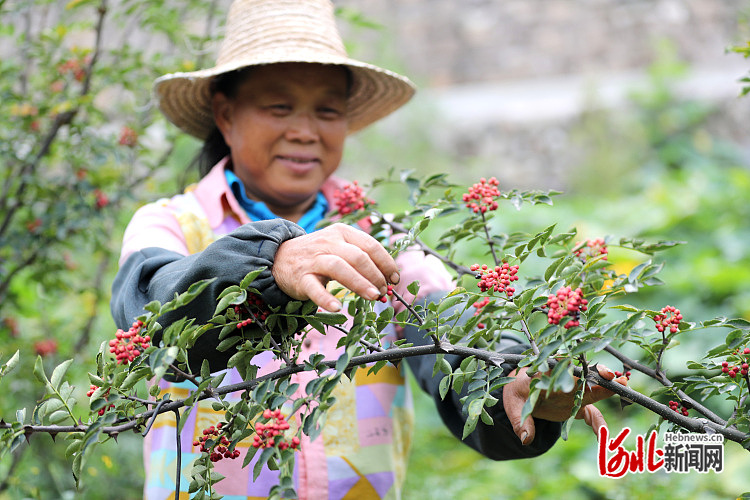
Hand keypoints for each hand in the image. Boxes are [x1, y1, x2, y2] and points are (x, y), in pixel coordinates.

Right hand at [272, 223, 399, 311]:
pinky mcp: (300, 277)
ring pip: (339, 268)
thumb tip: (388, 280)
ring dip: (360, 283)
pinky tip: (337, 308)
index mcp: (342, 232)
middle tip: (383, 291)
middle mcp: (328, 242)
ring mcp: (314, 260)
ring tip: (374, 296)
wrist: (279, 257)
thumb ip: (362, 258)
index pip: (370, 245)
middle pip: (358, 256)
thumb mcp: (340, 246)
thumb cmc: (318, 254)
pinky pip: (314, 288)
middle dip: (376, 275)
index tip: (394, 279)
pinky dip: (326, 299)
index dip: (386, 263)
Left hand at [502, 364, 627, 444]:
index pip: (564, 369)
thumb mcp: (513, 405)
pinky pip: (592, 414)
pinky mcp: (577, 404)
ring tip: (625, 388)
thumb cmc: (517, 393)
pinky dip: (598, 424)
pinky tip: (603, 437)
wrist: (521, 392)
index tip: (588, 373)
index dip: (578, 370)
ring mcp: (574, 392)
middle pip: (584, 375)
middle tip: (613, 378)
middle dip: (599, 375)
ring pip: (594, 390)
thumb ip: (521, 421)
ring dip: (608, 389)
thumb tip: (526, 439)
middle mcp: (564, 381)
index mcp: (547, 375)